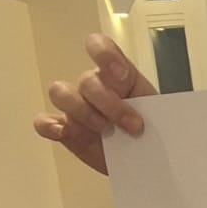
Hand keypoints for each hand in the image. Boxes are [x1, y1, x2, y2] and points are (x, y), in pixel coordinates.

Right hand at [33, 33, 156, 176]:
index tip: (122, 76)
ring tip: (106, 131)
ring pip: (62, 93)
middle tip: (134, 127)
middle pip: (87, 80)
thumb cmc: (152, 132)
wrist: (146, 160)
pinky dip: (48, 125)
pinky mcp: (67, 130)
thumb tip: (162, 114)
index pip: (100, 47)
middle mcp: (93, 85)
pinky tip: (61, 132)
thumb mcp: (161, 116)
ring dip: (84, 112)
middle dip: (111, 104)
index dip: (106, 56)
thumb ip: (156, 107)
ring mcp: (76, 107)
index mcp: (117, 74)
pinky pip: (44, 121)